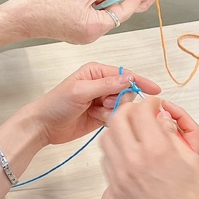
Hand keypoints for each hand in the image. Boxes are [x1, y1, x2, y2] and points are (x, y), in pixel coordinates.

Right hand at [5, 0, 166, 44]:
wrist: (21, 17)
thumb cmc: (45, 5)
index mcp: (96, 26)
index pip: (125, 10)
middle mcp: (93, 34)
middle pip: (117, 14)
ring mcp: (84, 34)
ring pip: (105, 14)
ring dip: (112, 0)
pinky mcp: (76, 31)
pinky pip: (94, 17)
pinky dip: (99, 5)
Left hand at [24, 62, 162, 145]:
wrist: (44, 126)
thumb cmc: (56, 104)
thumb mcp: (81, 91)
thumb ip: (106, 84)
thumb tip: (129, 78)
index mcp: (96, 72)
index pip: (125, 74)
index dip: (139, 82)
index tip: (154, 89)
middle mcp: (101, 84)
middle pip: (127, 91)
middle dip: (120, 100)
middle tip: (104, 104)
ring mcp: (102, 100)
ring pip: (123, 106)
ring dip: (113, 112)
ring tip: (96, 113)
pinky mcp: (101, 115)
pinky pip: (116, 117)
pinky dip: (110, 120)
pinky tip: (96, 120)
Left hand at [102, 100, 198, 198]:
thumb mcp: (191, 159)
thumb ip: (172, 135)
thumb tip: (160, 119)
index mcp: (156, 150)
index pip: (142, 111)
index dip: (150, 103)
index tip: (155, 106)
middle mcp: (134, 160)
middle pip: (119, 119)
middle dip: (130, 110)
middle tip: (142, 114)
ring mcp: (121, 174)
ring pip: (107, 137)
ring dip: (119, 128)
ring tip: (133, 131)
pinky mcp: (116, 187)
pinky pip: (106, 158)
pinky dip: (115, 148)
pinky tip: (129, 151)